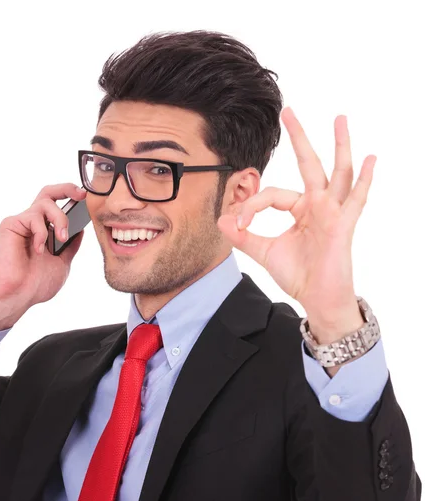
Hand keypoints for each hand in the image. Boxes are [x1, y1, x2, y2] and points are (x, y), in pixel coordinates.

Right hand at [0, 183, 86, 328]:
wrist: (16, 297)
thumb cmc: (35, 285)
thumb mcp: (62, 263)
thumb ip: (71, 246)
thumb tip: (81, 230)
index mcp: (45, 232)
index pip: (58, 207)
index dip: (72, 199)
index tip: (87, 200)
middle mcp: (33, 224)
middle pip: (49, 194)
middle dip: (67, 189)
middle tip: (81, 195)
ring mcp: (22, 224)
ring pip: (45, 203)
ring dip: (59, 218)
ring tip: (61, 238)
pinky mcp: (10, 225)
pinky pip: (32, 217)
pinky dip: (41, 232)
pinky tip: (39, 250)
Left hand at [217, 106, 375, 324]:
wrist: (317, 298)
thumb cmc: (298, 274)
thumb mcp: (265, 252)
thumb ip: (244, 236)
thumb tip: (221, 220)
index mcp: (300, 209)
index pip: (272, 194)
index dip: (252, 205)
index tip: (238, 222)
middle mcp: (318, 205)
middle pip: (308, 164)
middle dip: (299, 137)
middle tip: (288, 111)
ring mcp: (333, 212)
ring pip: (337, 172)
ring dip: (338, 145)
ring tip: (339, 119)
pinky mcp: (343, 224)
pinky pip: (355, 199)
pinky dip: (364, 180)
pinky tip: (371, 159)